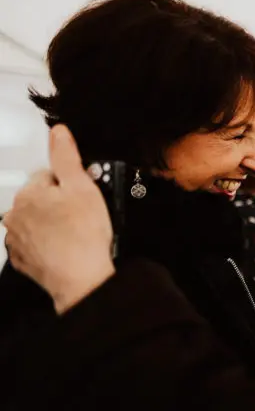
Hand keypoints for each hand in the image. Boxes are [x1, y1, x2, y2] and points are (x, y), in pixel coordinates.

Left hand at [3, 125, 114, 313]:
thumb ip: (67, 157)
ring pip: (36, 221)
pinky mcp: (22, 259)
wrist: (81, 278)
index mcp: (28, 194)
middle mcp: (14, 215)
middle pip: (40, 198)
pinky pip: (35, 244)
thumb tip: (58, 133)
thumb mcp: (83, 187)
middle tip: (81, 216)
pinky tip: (65, 247)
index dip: (70, 185)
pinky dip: (48, 244)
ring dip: (52, 224)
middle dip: (59, 204)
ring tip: (75, 233)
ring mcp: (16, 239)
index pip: (48, 176)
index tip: (82, 197)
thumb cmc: (83, 235)